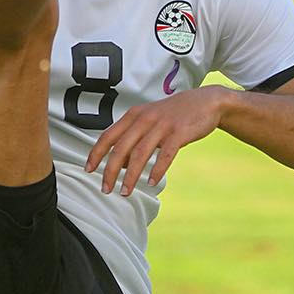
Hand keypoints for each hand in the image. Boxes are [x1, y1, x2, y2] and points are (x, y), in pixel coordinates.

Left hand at [85, 86, 228, 195]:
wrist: (205, 102)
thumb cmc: (173, 115)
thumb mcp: (149, 120)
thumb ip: (133, 138)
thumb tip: (120, 163)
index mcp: (134, 115)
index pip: (108, 136)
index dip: (96, 153)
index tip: (88, 170)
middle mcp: (144, 119)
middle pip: (121, 148)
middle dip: (110, 171)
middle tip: (105, 189)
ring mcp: (162, 125)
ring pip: (140, 154)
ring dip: (130, 176)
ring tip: (125, 192)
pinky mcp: (179, 132)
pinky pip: (165, 155)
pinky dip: (157, 170)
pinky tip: (151, 182)